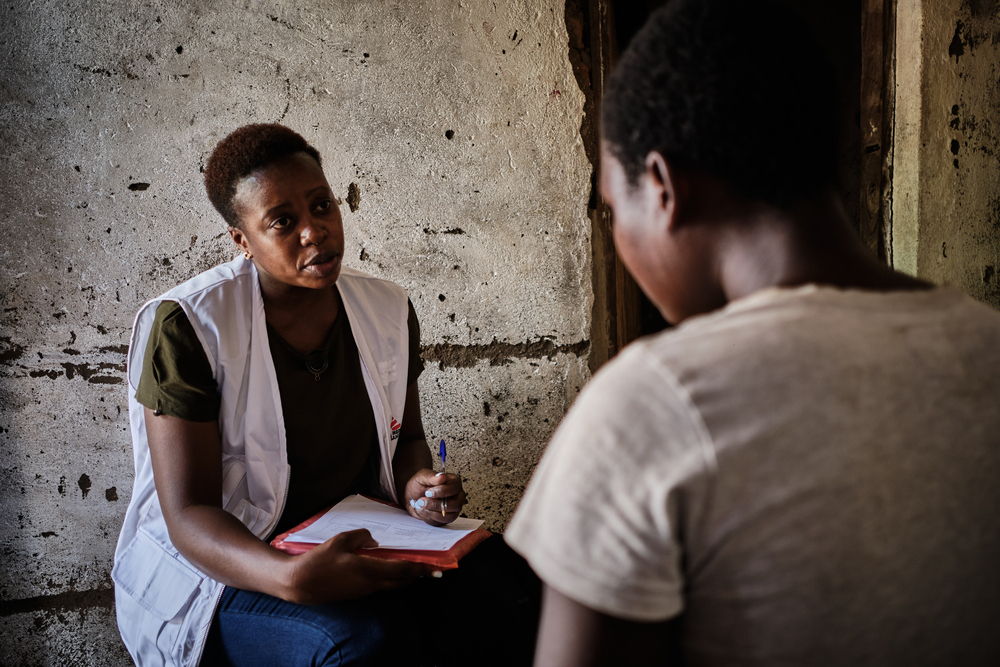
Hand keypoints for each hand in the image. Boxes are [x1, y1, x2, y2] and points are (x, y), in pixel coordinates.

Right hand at [280, 528, 432, 604]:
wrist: (300, 583)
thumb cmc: (319, 560)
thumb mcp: (340, 540)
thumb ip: (361, 537)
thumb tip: (374, 541)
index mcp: (368, 569)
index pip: (401, 570)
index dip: (419, 568)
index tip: (433, 566)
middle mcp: (369, 584)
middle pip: (400, 581)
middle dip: (416, 575)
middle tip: (428, 567)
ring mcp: (363, 591)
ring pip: (391, 585)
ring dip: (403, 578)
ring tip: (412, 568)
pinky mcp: (357, 594)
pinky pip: (380, 586)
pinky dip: (390, 579)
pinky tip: (388, 570)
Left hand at [404, 468, 467, 525]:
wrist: (413, 495)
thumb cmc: (420, 484)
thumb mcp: (422, 477)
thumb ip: (432, 476)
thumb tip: (442, 476)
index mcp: (454, 482)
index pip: (454, 488)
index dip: (441, 491)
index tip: (428, 492)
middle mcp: (457, 495)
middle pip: (455, 504)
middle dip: (435, 504)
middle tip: (422, 501)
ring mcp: (454, 508)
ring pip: (450, 515)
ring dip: (432, 512)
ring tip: (420, 505)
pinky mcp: (448, 517)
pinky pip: (443, 522)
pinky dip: (431, 517)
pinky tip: (423, 510)